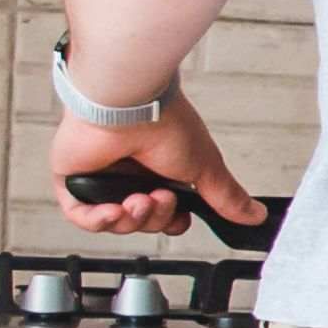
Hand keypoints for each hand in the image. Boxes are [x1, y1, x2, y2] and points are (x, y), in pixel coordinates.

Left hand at [51, 89, 265, 235]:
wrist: (127, 105)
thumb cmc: (163, 121)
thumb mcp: (205, 167)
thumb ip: (226, 196)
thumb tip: (255, 214)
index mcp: (158, 169)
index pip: (164, 214)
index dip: (171, 221)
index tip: (177, 211)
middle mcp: (129, 173)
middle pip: (141, 222)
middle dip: (153, 217)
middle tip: (158, 197)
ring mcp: (100, 176)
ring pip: (114, 222)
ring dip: (131, 218)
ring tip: (138, 198)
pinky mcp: (72, 179)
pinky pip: (82, 216)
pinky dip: (99, 220)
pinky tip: (114, 210)